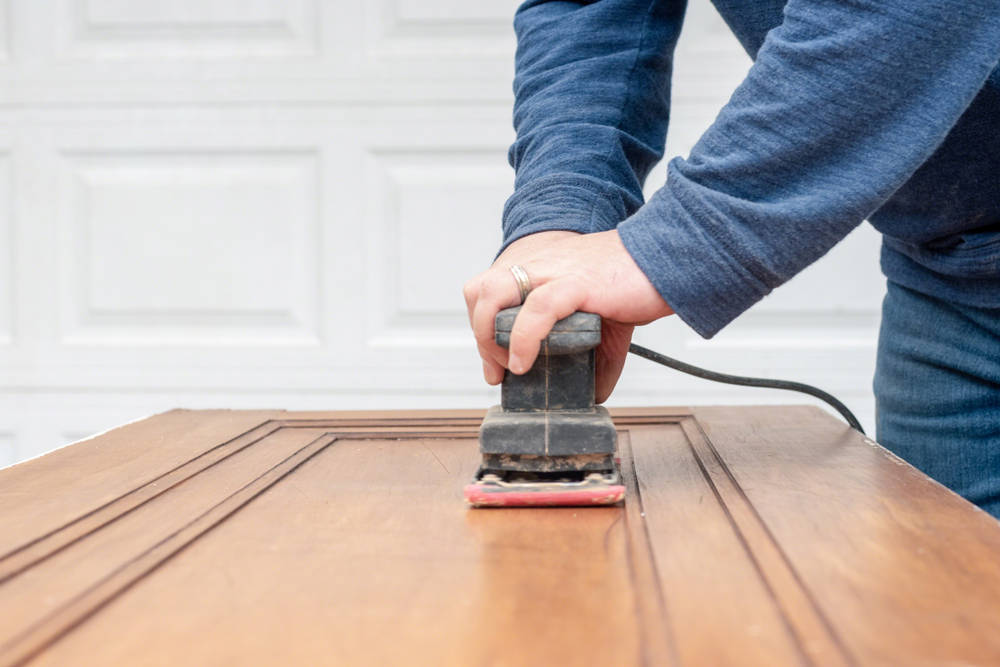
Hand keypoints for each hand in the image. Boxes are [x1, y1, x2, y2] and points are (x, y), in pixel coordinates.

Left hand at [463, 230, 673, 402]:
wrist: (671, 257)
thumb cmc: (637, 281)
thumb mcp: (608, 323)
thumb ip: (598, 358)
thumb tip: (596, 393)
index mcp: (540, 270)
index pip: (486, 291)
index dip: (481, 326)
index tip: (495, 365)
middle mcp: (540, 266)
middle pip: (479, 291)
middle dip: (479, 335)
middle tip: (499, 369)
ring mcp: (554, 272)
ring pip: (494, 294)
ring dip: (489, 336)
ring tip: (511, 366)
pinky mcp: (576, 283)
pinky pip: (536, 308)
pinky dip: (523, 338)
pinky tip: (525, 363)